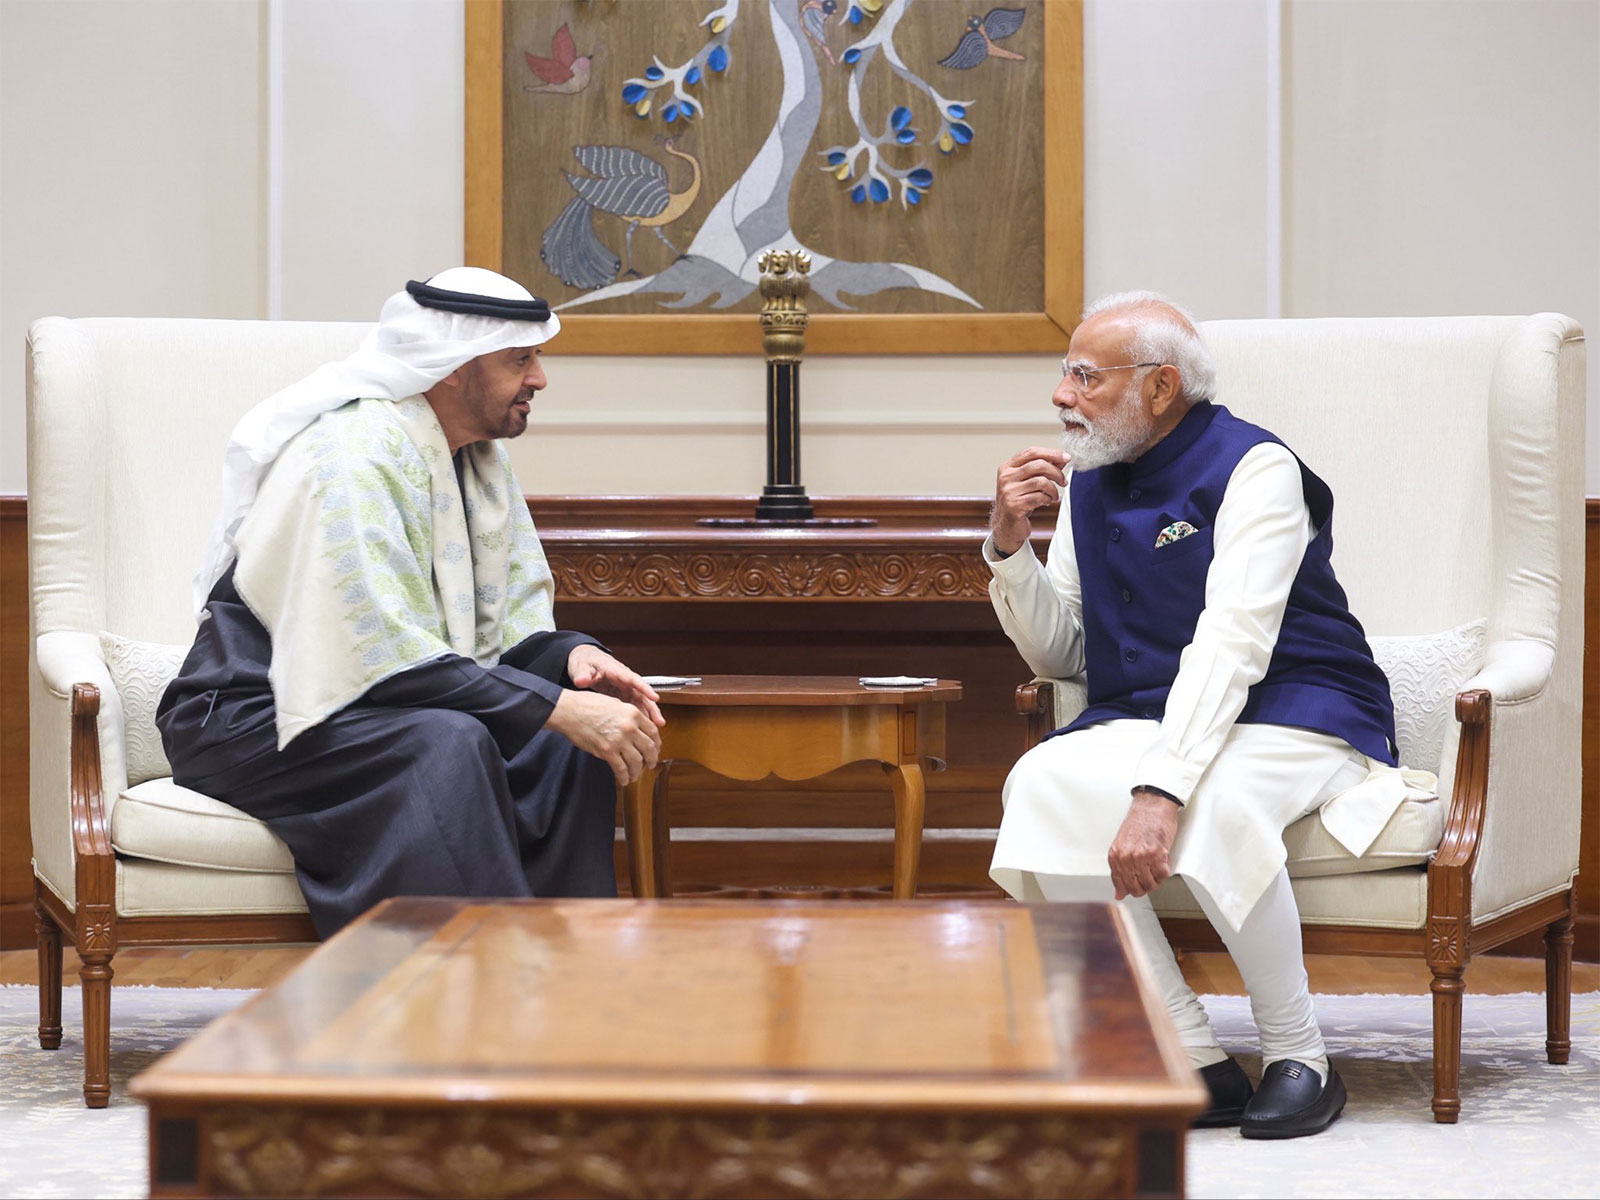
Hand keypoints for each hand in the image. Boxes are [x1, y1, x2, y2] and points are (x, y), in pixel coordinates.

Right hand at [546, 688, 661, 786]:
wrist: (569, 711)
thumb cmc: (588, 705)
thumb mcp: (615, 703)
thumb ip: (629, 716)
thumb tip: (637, 728)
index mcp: (633, 713)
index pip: (653, 732)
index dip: (657, 744)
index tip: (656, 749)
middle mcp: (629, 727)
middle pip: (649, 748)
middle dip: (652, 759)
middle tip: (650, 764)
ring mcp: (619, 740)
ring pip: (637, 762)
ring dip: (638, 771)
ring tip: (635, 775)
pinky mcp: (607, 751)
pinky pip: (621, 769)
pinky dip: (624, 777)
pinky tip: (624, 780)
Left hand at [567, 644, 664, 728]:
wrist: (584, 660)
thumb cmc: (585, 661)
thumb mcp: (582, 666)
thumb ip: (583, 674)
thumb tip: (581, 681)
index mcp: (616, 671)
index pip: (634, 679)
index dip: (645, 689)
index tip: (655, 697)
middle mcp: (624, 680)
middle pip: (642, 693)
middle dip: (652, 707)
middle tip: (660, 721)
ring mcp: (624, 688)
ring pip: (640, 702)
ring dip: (648, 714)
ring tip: (656, 729)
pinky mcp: (621, 695)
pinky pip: (633, 706)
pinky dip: (638, 716)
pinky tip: (642, 728)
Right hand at [991, 445, 1068, 556]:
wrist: (1006, 525)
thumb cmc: (1018, 501)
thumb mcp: (1028, 481)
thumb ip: (1043, 469)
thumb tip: (1061, 459)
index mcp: (1007, 467)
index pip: (1031, 452)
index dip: (1051, 453)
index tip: (1066, 457)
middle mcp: (1006, 477)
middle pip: (1038, 465)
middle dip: (1056, 473)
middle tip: (1063, 481)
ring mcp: (1008, 492)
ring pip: (1041, 481)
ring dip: (1053, 489)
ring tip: (1054, 495)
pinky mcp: (1014, 506)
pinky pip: (1039, 497)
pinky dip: (1048, 499)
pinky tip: (1047, 502)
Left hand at [1107, 791, 1181, 899]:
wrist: (1153, 805)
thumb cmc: (1140, 821)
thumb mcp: (1123, 844)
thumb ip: (1120, 867)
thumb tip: (1119, 892)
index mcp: (1115, 855)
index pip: (1119, 882)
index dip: (1128, 889)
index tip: (1133, 890)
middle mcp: (1126, 857)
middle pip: (1135, 887)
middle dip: (1144, 887)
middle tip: (1150, 878)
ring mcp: (1141, 857)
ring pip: (1150, 884)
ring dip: (1156, 880)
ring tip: (1157, 869)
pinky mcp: (1157, 854)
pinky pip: (1162, 875)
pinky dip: (1165, 872)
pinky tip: (1163, 863)